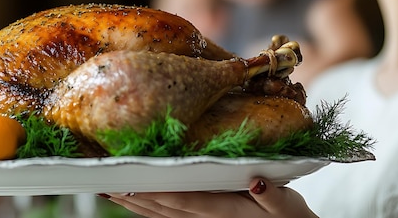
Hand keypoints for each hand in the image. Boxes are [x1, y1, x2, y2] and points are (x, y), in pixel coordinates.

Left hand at [105, 178, 317, 217]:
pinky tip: (134, 202)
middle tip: (105, 183)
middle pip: (164, 209)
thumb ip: (276, 199)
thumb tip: (258, 182)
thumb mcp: (292, 209)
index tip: (131, 183)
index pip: (185, 201)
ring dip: (134, 204)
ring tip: (109, 191)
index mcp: (228, 211)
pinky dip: (148, 210)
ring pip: (161, 216)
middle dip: (134, 197)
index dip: (157, 193)